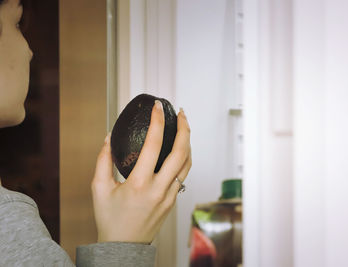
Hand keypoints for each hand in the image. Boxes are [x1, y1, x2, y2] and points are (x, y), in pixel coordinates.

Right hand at [91, 101, 191, 242]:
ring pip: (188, 164)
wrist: (124, 247)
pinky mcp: (173, 201)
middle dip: (184, 128)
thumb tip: (109, 137)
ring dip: (188, 142)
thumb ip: (103, 160)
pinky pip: (183, 175)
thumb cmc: (110, 219)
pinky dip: (184, 158)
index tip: (157, 107)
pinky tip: (179, 149)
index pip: (153, 145)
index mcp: (139, 184)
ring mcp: (170, 196)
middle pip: (181, 152)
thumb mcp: (99, 188)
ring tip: (183, 126)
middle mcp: (159, 189)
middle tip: (180, 112)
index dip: (157, 122)